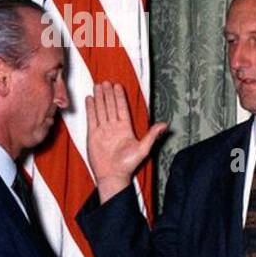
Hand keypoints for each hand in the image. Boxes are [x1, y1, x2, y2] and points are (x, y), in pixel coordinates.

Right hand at [85, 81, 167, 198]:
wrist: (113, 175)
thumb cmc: (128, 164)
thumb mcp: (143, 148)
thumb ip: (152, 135)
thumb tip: (165, 125)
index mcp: (125, 128)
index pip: (122, 108)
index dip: (120, 97)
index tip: (118, 86)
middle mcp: (114, 127)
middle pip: (110, 106)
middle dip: (108, 94)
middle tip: (106, 81)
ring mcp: (103, 130)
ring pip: (101, 109)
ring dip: (100, 98)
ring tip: (98, 85)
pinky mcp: (93, 134)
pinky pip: (91, 118)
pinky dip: (91, 108)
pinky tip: (90, 98)